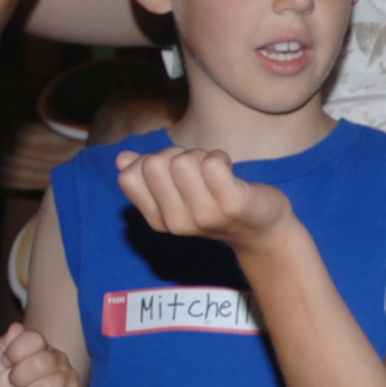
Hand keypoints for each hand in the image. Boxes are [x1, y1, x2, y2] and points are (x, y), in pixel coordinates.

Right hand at [115, 147, 292, 250]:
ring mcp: (204, 215)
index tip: (174, 172)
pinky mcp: (231, 204)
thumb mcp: (179, 196)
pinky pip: (213, 162)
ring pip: (183, 160)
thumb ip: (149, 178)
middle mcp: (176, 222)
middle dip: (177, 154)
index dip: (149, 161)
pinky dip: (221, 157)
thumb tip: (122, 159)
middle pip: (154, 163)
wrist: (263, 231)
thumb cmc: (218, 205)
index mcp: (158, 221)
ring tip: (216, 173)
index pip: (128, 177)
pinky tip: (230, 172)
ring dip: (201, 156)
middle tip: (199, 170)